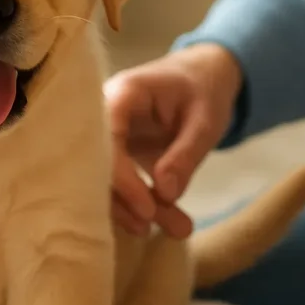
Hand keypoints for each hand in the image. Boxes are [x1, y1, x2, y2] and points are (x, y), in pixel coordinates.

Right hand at [104, 43, 242, 237]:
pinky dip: (144, 205)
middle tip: (156, 229)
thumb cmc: (203, 89)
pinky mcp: (118, 155)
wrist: (202, 76)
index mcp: (122, 95)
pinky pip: (121, 184)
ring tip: (178, 229)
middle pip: (98, 166)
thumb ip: (186, 153)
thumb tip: (166, 193)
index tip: (147, 210)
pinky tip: (169, 222)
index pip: (106, 141)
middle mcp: (104, 116)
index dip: (121, 180)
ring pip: (108, 181)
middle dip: (126, 203)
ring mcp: (108, 137)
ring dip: (137, 210)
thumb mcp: (205, 120)